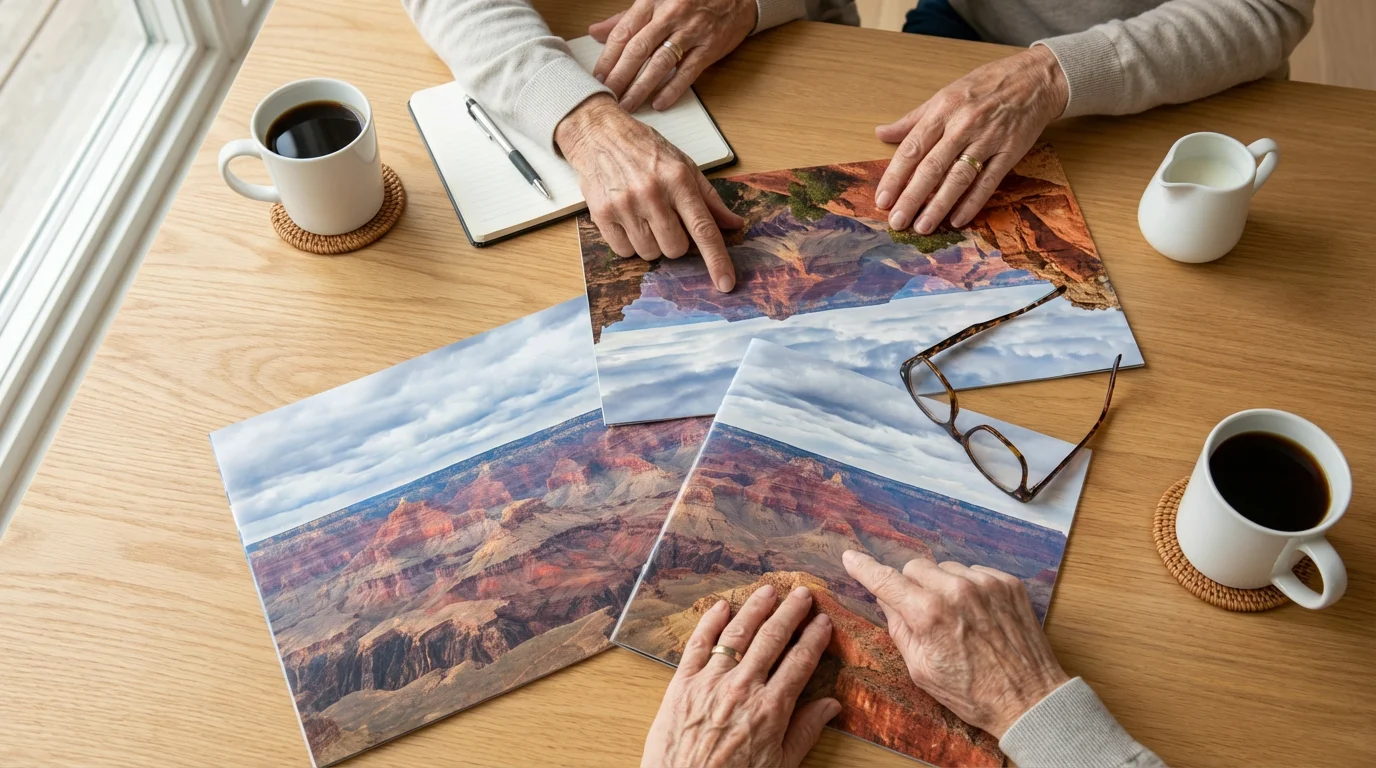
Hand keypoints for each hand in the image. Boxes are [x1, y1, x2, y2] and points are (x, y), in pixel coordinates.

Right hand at [556, 94, 743, 291]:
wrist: (599, 133)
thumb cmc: (645, 149)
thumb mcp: (684, 165)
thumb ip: (709, 198)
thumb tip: (734, 224)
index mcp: (679, 180)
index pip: (703, 229)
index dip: (717, 260)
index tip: (725, 283)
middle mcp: (653, 193)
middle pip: (675, 249)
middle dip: (675, 242)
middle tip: (665, 220)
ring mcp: (625, 205)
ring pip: (650, 254)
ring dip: (651, 243)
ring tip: (643, 216)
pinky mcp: (602, 214)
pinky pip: (624, 251)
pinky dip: (629, 243)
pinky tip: (627, 220)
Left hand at [589, 0, 756, 112]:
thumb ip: (625, 18)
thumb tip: (596, 31)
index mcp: (652, 0)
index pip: (623, 32)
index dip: (608, 57)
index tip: (597, 76)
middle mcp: (670, 14)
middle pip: (638, 49)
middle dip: (619, 76)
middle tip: (607, 96)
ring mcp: (691, 31)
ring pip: (659, 63)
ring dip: (640, 87)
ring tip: (627, 104)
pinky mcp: (709, 47)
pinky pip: (687, 72)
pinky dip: (671, 89)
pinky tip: (658, 102)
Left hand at [641, 584, 840, 767]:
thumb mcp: (780, 765)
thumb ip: (805, 731)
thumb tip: (831, 705)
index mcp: (771, 708)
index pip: (800, 661)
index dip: (814, 637)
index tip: (823, 621)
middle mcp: (742, 687)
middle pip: (772, 638)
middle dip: (790, 612)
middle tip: (802, 594)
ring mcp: (710, 681)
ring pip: (737, 632)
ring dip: (755, 608)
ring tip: (768, 591)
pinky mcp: (682, 683)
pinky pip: (698, 643)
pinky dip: (710, 621)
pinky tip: (722, 606)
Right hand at [841, 550, 1068, 738]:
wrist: (1028, 698)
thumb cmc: (971, 692)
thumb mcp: (921, 669)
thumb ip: (899, 628)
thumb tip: (886, 599)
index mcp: (928, 614)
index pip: (885, 580)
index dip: (864, 568)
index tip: (851, 557)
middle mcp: (955, 590)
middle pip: (915, 567)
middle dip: (911, 586)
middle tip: (921, 612)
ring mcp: (985, 583)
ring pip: (945, 568)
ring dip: (942, 586)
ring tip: (956, 617)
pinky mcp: (1007, 583)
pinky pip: (974, 572)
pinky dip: (969, 587)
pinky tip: (977, 614)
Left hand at [874, 46, 1068, 233]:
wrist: (1035, 79)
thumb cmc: (986, 85)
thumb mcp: (945, 94)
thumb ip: (913, 119)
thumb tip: (881, 133)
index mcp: (943, 110)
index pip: (912, 148)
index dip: (895, 176)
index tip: (882, 199)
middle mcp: (963, 125)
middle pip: (932, 167)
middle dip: (912, 197)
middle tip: (896, 221)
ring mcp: (988, 139)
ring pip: (958, 177)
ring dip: (939, 205)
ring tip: (922, 227)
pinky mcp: (1010, 152)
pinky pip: (988, 182)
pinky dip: (972, 202)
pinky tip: (957, 220)